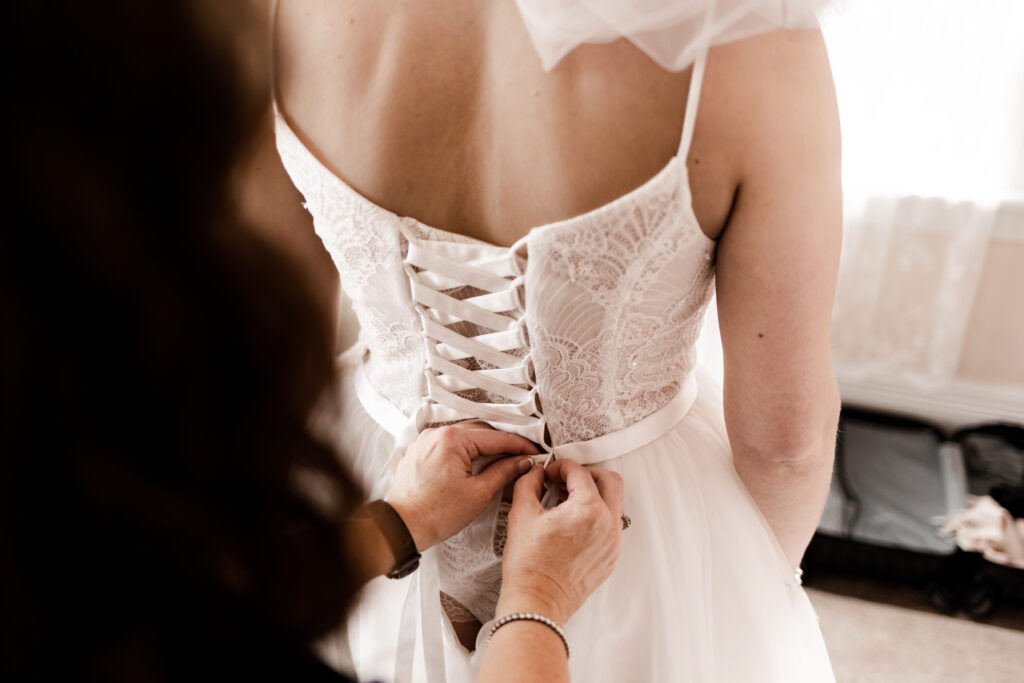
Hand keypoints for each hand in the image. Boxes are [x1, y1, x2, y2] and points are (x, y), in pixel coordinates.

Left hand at [386, 422, 538, 550]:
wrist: (402, 527)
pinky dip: (464, 451)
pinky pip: (448, 445)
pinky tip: (475, 464)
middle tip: (520, 457)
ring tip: (501, 461)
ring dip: (482, 447)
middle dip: (501, 445)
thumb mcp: (479, 493)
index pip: (495, 437)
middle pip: (480, 433)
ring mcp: (425, 441)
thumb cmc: (434, 514)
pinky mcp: (419, 452)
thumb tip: (521, 462)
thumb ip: (504, 472)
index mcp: (452, 440)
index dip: (519, 445)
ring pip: (463, 437)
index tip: (532, 453)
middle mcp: (437, 434)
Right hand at [497, 460, 623, 624]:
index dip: (561, 467)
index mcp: (588, 510)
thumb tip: (537, 473)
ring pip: (613, 504)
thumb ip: (530, 483)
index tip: (550, 472)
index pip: (580, 472)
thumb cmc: (528, 565)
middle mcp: (608, 524)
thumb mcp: (521, 514)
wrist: (536, 602)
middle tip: (566, 481)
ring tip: (566, 504)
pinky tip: (572, 526)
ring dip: (593, 496)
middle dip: (587, 475)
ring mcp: (612, 543)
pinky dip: (595, 518)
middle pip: (610, 481)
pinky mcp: (610, 558)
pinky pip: (610, 527)